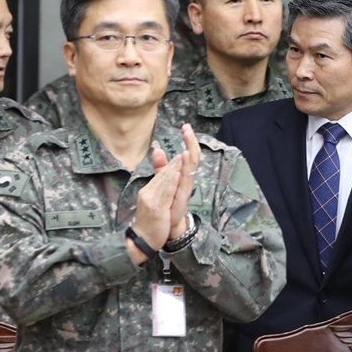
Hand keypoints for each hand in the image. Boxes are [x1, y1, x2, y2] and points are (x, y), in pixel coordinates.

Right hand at [129, 150, 182, 263]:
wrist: (143, 240)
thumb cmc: (151, 221)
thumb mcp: (154, 202)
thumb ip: (158, 187)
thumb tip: (160, 175)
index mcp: (148, 191)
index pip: (161, 175)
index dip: (171, 163)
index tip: (181, 152)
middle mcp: (148, 193)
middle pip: (163, 175)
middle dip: (174, 162)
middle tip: (184, 149)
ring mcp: (152, 201)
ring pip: (165, 182)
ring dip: (174, 168)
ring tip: (182, 157)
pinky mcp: (157, 209)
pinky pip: (166, 194)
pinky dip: (173, 183)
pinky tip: (178, 174)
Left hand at [167, 124, 200, 240]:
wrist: (165, 226)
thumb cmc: (166, 203)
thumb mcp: (162, 181)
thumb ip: (161, 165)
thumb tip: (158, 148)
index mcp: (183, 174)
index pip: (189, 153)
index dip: (189, 140)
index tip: (186, 125)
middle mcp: (187, 180)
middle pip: (192, 158)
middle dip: (191, 143)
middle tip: (188, 129)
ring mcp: (185, 190)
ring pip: (189, 171)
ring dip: (188, 158)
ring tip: (187, 146)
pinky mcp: (180, 200)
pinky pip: (182, 187)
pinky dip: (182, 178)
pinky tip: (180, 169)